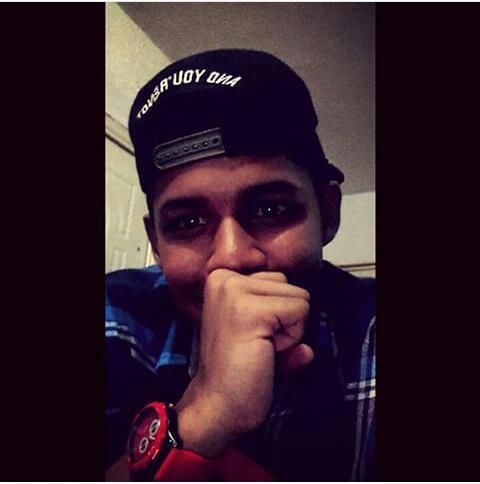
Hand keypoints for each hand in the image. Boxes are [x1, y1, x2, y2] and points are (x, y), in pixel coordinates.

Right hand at [176, 269, 312, 456]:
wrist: (218, 405)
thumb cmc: (236, 370)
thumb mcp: (257, 327)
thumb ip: (282, 312)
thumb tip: (305, 325)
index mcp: (222, 279)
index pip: (278, 279)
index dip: (275, 311)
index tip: (251, 334)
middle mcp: (225, 279)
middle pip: (290, 285)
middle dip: (284, 319)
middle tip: (256, 344)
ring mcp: (235, 293)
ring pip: (299, 297)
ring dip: (288, 329)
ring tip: (259, 347)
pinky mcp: (250, 311)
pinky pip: (300, 312)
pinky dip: (292, 338)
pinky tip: (265, 352)